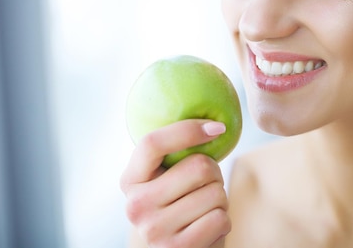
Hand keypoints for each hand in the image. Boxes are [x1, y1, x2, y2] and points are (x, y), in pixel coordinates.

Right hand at [120, 119, 230, 247]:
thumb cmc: (179, 207)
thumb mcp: (164, 181)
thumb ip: (172, 156)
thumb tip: (211, 123)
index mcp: (129, 181)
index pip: (152, 143)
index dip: (187, 129)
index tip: (217, 127)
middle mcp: (135, 206)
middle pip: (198, 166)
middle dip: (214, 173)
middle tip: (205, 186)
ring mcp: (155, 230)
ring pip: (215, 193)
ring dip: (220, 200)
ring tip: (204, 210)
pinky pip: (220, 218)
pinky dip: (223, 222)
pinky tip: (208, 230)